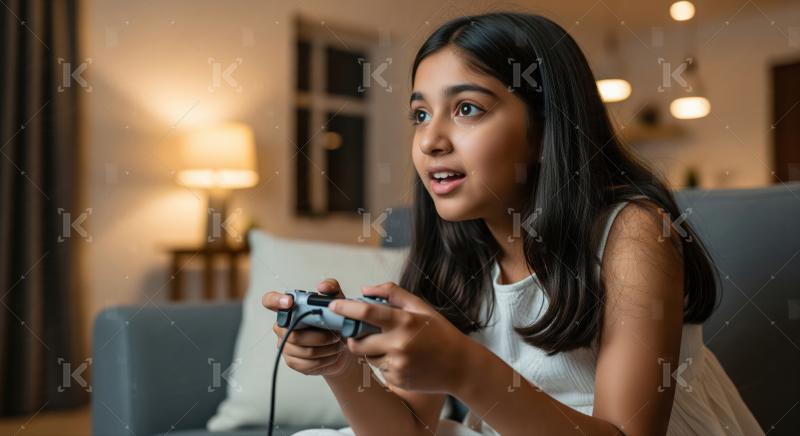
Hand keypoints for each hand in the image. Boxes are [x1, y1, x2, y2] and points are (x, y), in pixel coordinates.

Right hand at [262, 279, 354, 376]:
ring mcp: (285, 345)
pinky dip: (325, 359)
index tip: (290, 302)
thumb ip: (332, 288)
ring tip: (338, 343)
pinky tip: (333, 354)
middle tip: (335, 334)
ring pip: (304, 350)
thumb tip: (321, 287)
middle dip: (319, 335)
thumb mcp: (338, 301)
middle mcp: (282, 327)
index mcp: (289, 309)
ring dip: (326, 348)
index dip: (275, 301)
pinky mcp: (292, 361)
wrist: (341, 346)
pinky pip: (307, 363)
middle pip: (293, 334)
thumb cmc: (334, 321)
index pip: (270, 301)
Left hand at [328, 281, 472, 392]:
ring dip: (372, 350)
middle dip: (354, 337)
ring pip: (368, 357)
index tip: (333, 306)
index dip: (346, 308)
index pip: (366, 313)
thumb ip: (392, 293)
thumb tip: (365, 290)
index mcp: (404, 321)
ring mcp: (397, 365)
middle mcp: (398, 344)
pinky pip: (379, 370)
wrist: (460, 366)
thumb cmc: (440, 332)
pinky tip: (404, 359)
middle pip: (357, 342)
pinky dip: (385, 363)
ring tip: (394, 346)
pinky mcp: (397, 379)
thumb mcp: (421, 307)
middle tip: (360, 332)